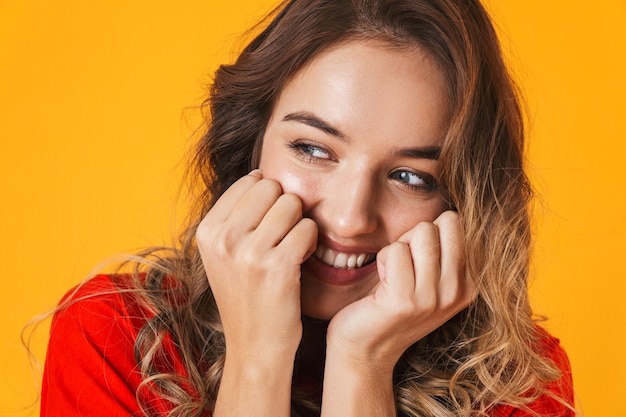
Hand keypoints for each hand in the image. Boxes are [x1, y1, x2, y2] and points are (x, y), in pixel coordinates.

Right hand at [195, 170, 317, 361]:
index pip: (250, 180)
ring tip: (288, 250)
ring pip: (292, 204)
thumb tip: (261, 173)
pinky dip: (309, 243)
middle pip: (272, 186)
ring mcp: (248, 252)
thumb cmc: (246, 295)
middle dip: (284, 207)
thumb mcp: (224, 254)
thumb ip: (235, 215)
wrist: (255, 345)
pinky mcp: (277, 267)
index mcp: (207, 231)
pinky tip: (298, 262)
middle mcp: (224, 238)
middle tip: (280, 237)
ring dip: (298, 224)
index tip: (266, 227)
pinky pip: (307, 229)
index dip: (267, 200)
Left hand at [326, 210, 475, 370]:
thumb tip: (445, 210)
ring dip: (398, 248)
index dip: (427, 233)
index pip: (455, 223)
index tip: (416, 263)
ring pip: (421, 232)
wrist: (365, 350)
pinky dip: (382, 260)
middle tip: (402, 266)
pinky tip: (381, 286)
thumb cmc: (390, 304)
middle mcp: (457, 291)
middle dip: (415, 235)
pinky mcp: (405, 301)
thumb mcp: (428, 280)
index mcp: (468, 283)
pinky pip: (394, 250)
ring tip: (393, 277)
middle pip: (442, 223)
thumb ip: (442, 250)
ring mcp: (433, 298)